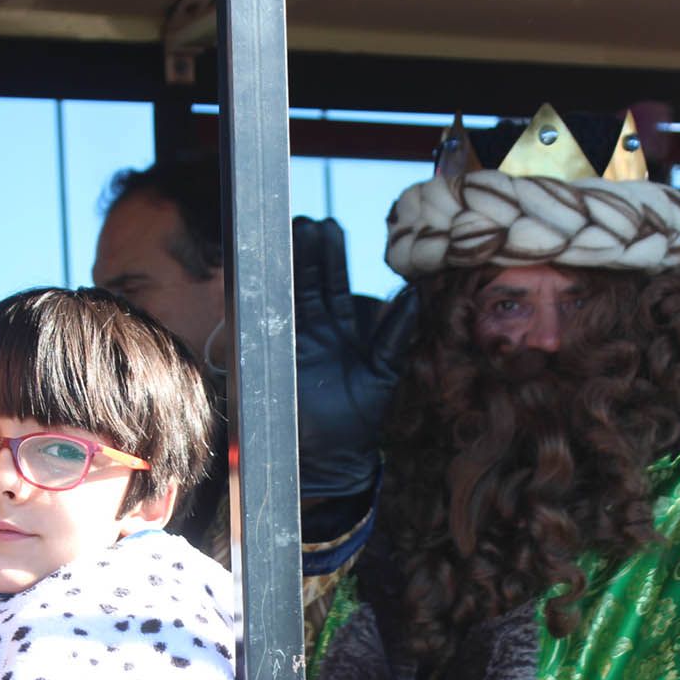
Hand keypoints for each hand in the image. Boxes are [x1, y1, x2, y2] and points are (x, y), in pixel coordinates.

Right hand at [292, 216, 416, 499]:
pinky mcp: (273, 360)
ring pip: (288, 296)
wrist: (330, 459)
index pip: (334, 285)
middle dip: (306, 252)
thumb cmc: (359, 421)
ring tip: (288, 234)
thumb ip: (395, 336)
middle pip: (307, 281)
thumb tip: (414, 296)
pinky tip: (265, 275)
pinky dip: (266, 301)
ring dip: (287, 266)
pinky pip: (268, 325)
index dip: (331, 257)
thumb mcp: (382, 374)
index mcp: (342, 332)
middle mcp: (313, 332)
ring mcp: (290, 343)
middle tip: (305, 221)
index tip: (330, 227)